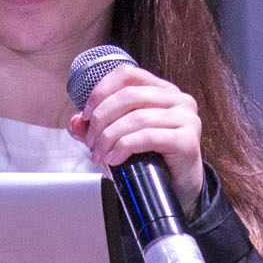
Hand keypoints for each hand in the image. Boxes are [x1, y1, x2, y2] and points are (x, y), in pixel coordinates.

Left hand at [68, 62, 205, 213]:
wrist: (178, 188)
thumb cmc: (152, 158)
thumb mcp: (121, 137)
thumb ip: (97, 127)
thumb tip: (75, 123)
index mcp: (162, 90)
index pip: (127, 74)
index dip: (101, 91)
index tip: (87, 115)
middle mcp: (178, 99)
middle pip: (129, 96)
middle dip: (101, 119)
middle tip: (91, 142)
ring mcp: (186, 118)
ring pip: (136, 118)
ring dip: (109, 137)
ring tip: (100, 154)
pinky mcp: (187, 140)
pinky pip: (148, 137)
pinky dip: (124, 147)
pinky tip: (114, 158)